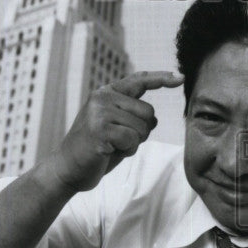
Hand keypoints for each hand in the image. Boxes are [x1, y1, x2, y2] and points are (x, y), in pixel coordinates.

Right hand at [49, 70, 182, 191]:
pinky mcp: (100, 129)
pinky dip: (126, 151)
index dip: (161, 79)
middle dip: (141, 132)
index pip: (139, 80)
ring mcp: (100, 111)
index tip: (180, 78)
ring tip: (111, 146)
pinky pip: (132, 140)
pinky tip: (108, 152)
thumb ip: (134, 119)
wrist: (67, 169)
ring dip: (133, 144)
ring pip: (143, 128)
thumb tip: (155, 118)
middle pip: (149, 112)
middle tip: (117, 141)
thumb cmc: (94, 151)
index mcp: (106, 93)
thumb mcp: (117, 130)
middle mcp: (103, 97)